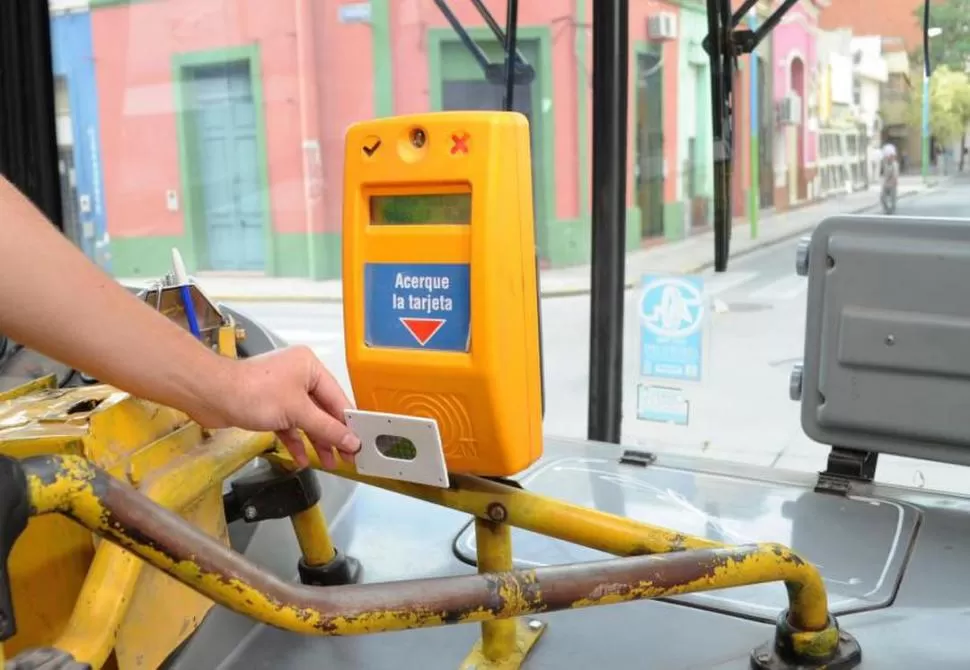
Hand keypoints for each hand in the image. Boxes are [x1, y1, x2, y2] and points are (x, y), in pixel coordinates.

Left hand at [196, 346, 360, 469]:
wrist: (211, 394)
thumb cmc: (257, 395)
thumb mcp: (298, 412)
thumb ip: (327, 428)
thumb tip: (353, 443)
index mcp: (310, 367)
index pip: (337, 398)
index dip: (349, 424)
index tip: (360, 445)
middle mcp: (299, 375)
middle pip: (323, 409)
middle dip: (332, 435)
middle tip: (347, 459)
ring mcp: (282, 389)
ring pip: (306, 418)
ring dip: (315, 441)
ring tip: (329, 463)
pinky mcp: (267, 404)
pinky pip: (288, 423)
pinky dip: (295, 439)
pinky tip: (301, 459)